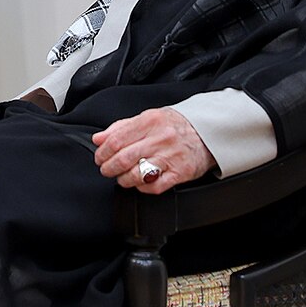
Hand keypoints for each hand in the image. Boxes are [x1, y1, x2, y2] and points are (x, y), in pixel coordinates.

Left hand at [91, 107, 214, 193]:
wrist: (206, 133)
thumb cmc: (175, 126)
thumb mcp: (147, 118)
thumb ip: (121, 127)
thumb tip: (98, 139)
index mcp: (149, 121)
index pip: (117, 139)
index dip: (103, 152)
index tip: (100, 157)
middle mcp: (160, 138)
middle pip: (124, 158)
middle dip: (109, 168)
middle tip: (106, 170)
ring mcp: (171, 156)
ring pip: (138, 174)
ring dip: (124, 179)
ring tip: (122, 177)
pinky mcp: (181, 173)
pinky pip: (155, 186)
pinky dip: (142, 187)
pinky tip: (139, 183)